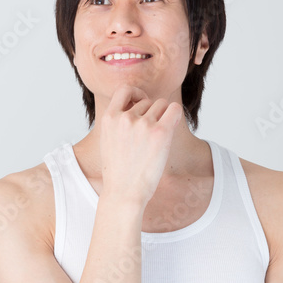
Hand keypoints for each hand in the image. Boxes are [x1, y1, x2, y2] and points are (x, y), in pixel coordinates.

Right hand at [98, 84, 183, 208]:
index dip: (135, 94)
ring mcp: (143, 124)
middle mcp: (125, 117)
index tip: (139, 103)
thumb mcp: (107, 141)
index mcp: (109, 118)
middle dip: (151, 113)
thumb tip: (138, 105)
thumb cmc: (118, 171)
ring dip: (162, 117)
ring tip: (155, 140)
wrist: (124, 193)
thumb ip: (118, 122)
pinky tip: (171, 128)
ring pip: (162, 105)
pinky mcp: (160, 132)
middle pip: (147, 101)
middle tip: (147, 137)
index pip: (124, 89)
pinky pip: (175, 109)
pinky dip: (175, 115)